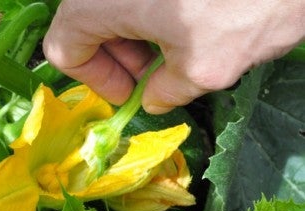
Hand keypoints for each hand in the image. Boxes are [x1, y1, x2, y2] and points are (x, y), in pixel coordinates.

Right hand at [43, 0, 304, 112]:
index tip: (131, 94)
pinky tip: (185, 27)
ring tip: (175, 53)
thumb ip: (168, 91)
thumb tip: (156, 100)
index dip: (95, 80)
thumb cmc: (246, 4)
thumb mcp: (204, 65)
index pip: (65, 48)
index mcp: (102, 1)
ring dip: (135, 37)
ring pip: (112, 8)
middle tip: (154, 78)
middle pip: (86, 26)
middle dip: (116, 59)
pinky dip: (152, 15)